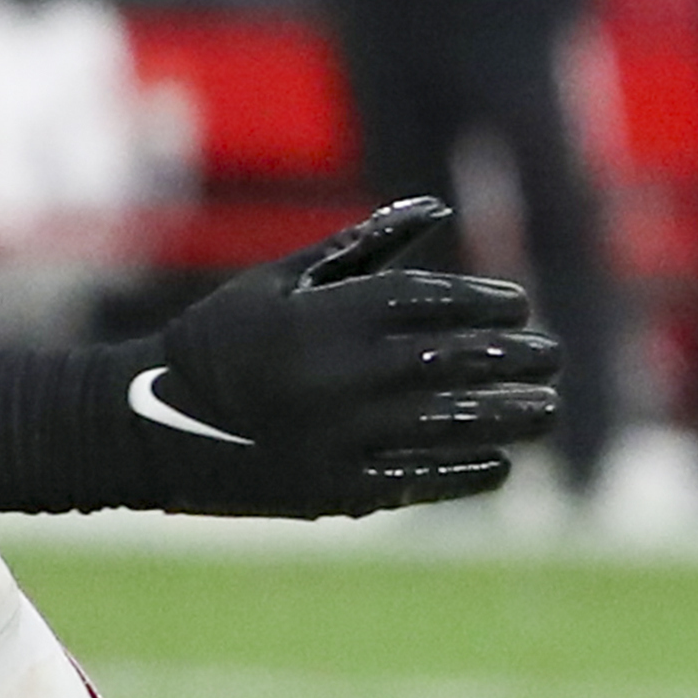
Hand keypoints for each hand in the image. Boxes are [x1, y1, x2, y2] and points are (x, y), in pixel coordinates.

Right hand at [116, 199, 562, 516]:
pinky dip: (466, 470)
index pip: (435, 303)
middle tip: (551, 357)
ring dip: (509, 417)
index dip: (486, 304)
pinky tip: (500, 463)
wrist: (146, 424)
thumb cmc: (222, 339)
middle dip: (514, 359)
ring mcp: (342, 437)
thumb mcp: (281, 279)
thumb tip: (438, 207)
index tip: (520, 307)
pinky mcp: (335, 490)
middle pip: (456, 363)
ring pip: (450, 424)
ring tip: (546, 410)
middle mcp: (345, 375)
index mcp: (331, 316)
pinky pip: (420, 478)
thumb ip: (363, 245)